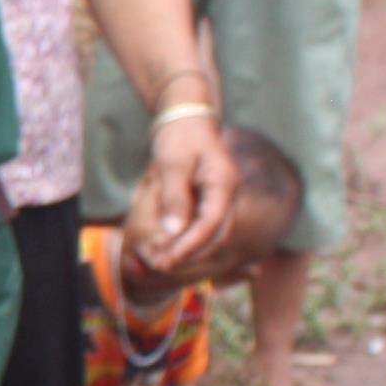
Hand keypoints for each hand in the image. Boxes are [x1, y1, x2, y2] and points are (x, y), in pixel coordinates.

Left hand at [129, 115, 238, 272]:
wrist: (186, 119)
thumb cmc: (179, 137)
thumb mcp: (172, 164)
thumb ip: (174, 197)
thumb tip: (174, 231)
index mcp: (224, 183)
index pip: (212, 223)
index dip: (191, 244)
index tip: (169, 259)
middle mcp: (228, 194)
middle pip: (215, 234)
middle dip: (188, 253)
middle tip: (159, 265)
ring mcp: (221, 199)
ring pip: (209, 234)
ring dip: (186, 249)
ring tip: (157, 260)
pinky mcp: (210, 202)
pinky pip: (201, 226)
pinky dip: (184, 238)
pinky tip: (164, 246)